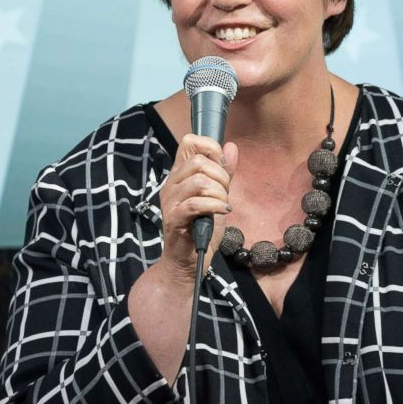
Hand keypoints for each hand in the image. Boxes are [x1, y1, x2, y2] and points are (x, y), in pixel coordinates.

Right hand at [158, 134, 237, 285]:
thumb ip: (224, 172)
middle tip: (225, 193)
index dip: (210, 147)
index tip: (222, 166)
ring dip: (219, 193)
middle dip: (220, 175)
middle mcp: (171, 184)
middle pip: (197, 162)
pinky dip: (215, 205)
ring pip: (198, 181)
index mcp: (179, 175)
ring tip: (222, 205)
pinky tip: (222, 212)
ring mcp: (171, 202)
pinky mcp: (174, 219)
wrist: (187, 261)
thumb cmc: (201, 229)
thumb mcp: (217, 195)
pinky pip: (196, 203)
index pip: (189, 142)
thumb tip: (231, 146)